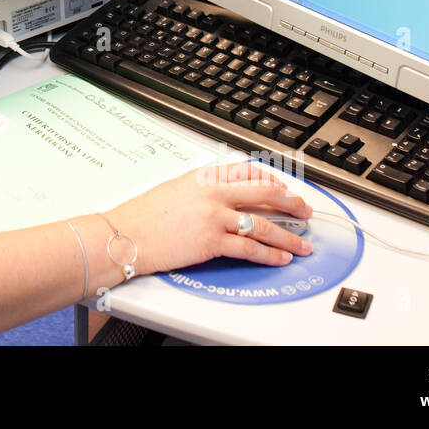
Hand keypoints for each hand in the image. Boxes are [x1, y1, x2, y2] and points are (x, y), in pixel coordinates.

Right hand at [107, 161, 312, 274]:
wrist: (124, 235)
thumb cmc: (142, 215)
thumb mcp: (174, 189)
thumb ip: (200, 189)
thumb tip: (220, 196)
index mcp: (202, 176)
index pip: (247, 171)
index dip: (271, 179)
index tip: (283, 187)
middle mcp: (212, 192)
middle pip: (264, 192)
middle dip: (291, 202)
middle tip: (304, 210)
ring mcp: (214, 216)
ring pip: (263, 224)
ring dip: (288, 235)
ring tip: (302, 243)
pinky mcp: (212, 241)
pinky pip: (250, 247)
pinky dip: (270, 254)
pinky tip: (280, 257)